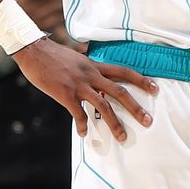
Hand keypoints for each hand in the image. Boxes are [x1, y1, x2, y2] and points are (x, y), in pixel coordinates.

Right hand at [11, 37, 156, 138]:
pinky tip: (85, 133)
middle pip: (120, 92)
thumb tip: (97, 83)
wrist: (33, 50)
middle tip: (148, 121)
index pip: (124, 72)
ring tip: (123, 137)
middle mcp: (92, 75)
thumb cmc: (53, 56)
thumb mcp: (77, 59)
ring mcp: (79, 85)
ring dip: (115, 124)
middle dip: (136, 108)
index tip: (156, 89)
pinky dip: (82, 125)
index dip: (141, 80)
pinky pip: (78, 113)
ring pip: (104, 106)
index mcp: (95, 66)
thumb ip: (89, 70)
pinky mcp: (65, 94)